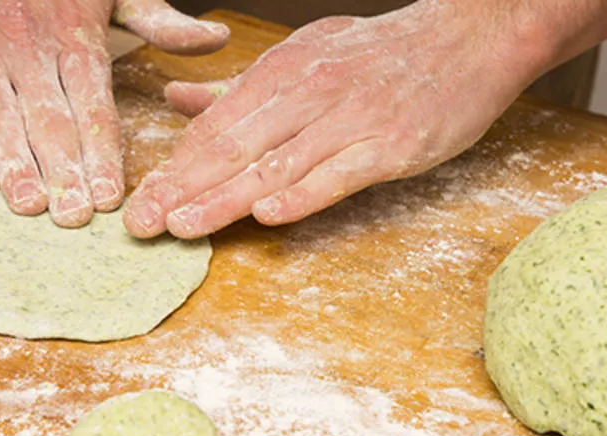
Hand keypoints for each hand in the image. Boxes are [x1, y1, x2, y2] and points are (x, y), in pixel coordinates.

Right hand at [0, 0, 228, 226]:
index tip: (112, 197)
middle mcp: (28, 49)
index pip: (94, 106)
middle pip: (50, 119)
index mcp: (75, 39)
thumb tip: (216, 39)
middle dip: (64, 171)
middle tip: (74, 217)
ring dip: (12, 160)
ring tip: (28, 203)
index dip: (102, 153)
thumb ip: (158, 21)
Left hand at [123, 0, 552, 237]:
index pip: (216, 126)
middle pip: (234, 147)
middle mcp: (309, 91)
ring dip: (225, 198)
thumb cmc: (382, 55)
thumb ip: (241, 87)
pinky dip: (303, 194)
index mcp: (283, 70)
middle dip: (182, 189)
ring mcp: (350, 118)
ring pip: (277, 164)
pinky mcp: (390, 144)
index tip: (138, 201)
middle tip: (141, 225)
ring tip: (183, 227)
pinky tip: (268, 216)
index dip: (174, 167)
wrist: (468, 36)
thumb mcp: (306, 56)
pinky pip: (339, 173)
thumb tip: (179, 100)